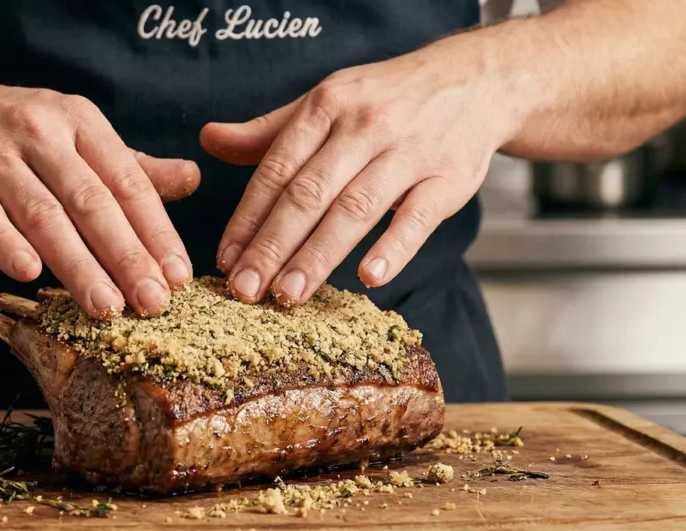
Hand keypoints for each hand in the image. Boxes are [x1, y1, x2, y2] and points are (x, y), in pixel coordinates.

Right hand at [0, 74, 199, 317]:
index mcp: (80, 122)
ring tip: (106, 305)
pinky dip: (5, 243)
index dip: (156, 231)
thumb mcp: (76, 136)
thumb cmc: (14, 134)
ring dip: (77, 264)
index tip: (179, 277)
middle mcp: (40, 132)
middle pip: (91, 202)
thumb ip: (131, 166)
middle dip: (127, 256)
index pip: (128, 183)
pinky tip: (29, 275)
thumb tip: (192, 180)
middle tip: (154, 302)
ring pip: (43, 214)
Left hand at [201, 42, 518, 304]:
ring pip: (356, 208)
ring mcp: (409, 151)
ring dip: (318, 255)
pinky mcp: (449, 178)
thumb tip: (209, 141)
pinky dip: (393, 248)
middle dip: (272, 245)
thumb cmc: (389, 100)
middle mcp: (364, 125)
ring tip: (288, 294)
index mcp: (326, 107)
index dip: (248, 217)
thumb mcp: (327, 102)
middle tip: (246, 289)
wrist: (476, 81)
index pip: (277, 169)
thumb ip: (269, 132)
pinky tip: (369, 278)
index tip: (225, 260)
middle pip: (309, 193)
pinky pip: (417, 216)